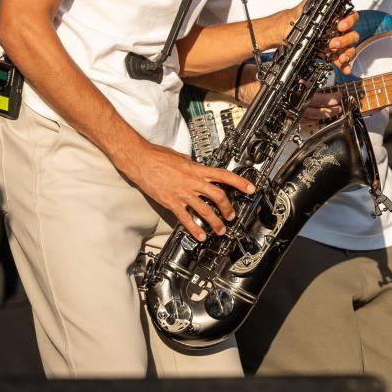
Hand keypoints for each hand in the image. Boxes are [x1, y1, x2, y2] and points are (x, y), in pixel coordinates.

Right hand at [118, 140, 255, 241]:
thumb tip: (199, 169)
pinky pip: (186, 218)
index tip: (250, 188)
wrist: (141, 160)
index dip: (240, 182)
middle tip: (232, 215)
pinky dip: (195, 228)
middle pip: (218, 196)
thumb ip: (193, 166)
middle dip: (228, 208)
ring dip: (216, 222)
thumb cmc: (158, 156)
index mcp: (197, 169)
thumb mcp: (181, 157)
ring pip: (205, 210)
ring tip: (221, 230)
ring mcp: (183, 193)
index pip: (224, 175)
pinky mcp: (172, 202)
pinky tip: (201, 235)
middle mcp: (193, 182)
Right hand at [235, 66, 343, 122]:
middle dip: (326, 108)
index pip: (309, 98)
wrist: (240, 83)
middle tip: (339, 105)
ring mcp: (282, 110)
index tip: (336, 97)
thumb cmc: (256, 75)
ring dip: (321, 114)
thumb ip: (293, 74)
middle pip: (310, 110)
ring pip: (305, 116)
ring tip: (333, 111)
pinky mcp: (280, 112)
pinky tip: (317, 116)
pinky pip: (297, 118)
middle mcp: (284, 104)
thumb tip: (308, 78)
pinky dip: (309, 117)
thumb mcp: (276, 70)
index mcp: (285, 93)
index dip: (324, 99)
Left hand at [271, 0, 360, 73]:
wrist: (287, 34)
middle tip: (332, 43)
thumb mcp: (304, 6)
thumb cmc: (299, 19)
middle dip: (344, 40)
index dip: (348, 21)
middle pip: (352, 34)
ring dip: (347, 53)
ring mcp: (337, 43)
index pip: (350, 17)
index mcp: (336, 17)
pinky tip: (344, 69)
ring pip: (350, 48)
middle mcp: (339, 30)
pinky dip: (345, 65)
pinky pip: (342, 60)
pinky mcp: (332, 55)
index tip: (340, 25)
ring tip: (339, 57)